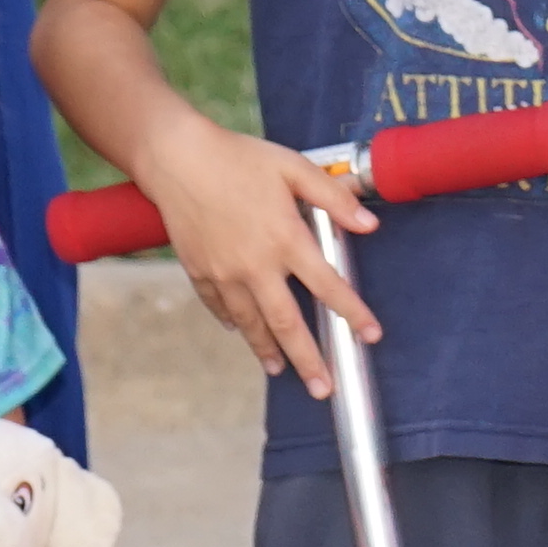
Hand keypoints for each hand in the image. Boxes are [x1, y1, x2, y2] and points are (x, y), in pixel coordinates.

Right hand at [137, 127, 380, 383]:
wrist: (176, 157)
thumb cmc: (238, 157)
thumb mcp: (293, 168)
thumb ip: (333, 198)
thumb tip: (370, 224)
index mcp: (285, 239)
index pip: (328, 286)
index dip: (353, 313)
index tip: (371, 335)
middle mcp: (256, 265)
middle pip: (288, 324)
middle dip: (309, 361)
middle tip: (323, 389)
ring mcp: (224, 273)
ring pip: (250, 324)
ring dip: (268, 351)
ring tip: (282, 371)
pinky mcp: (198, 272)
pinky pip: (219, 307)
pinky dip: (234, 323)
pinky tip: (242, 332)